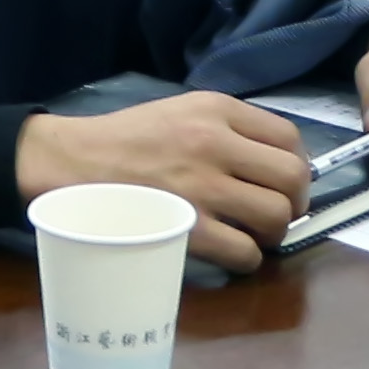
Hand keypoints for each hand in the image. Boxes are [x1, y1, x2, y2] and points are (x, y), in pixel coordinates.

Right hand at [14, 91, 307, 274]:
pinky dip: (247, 258)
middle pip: (293, 177)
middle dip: (294, 200)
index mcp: (216, 109)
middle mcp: (216, 143)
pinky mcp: (187, 227)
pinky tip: (231, 252)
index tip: (283, 181)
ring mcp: (203, 187)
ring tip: (254, 233)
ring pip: (277, 216)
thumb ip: (226, 127)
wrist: (71, 163)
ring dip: (273, 232)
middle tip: (276, 212)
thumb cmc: (127, 139)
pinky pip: (245, 252)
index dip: (297, 164)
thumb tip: (271, 162)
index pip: (288, 136)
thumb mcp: (180, 110)